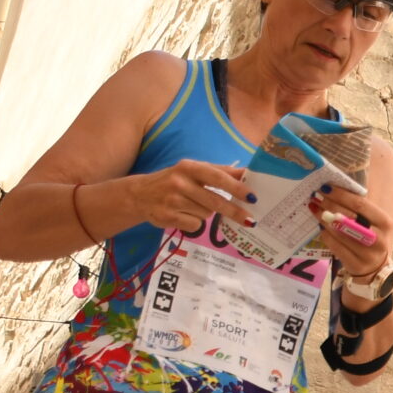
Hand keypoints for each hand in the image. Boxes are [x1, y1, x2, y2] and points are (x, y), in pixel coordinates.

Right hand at [118, 160, 246, 233]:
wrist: (139, 194)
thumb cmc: (175, 181)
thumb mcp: (194, 171)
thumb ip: (219, 172)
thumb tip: (247, 174)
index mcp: (189, 167)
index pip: (217, 177)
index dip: (236, 187)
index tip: (253, 197)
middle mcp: (180, 182)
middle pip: (215, 201)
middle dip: (234, 211)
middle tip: (250, 220)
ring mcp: (172, 200)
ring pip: (206, 214)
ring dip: (206, 213)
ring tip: (193, 205)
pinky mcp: (167, 217)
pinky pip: (194, 224)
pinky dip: (194, 222)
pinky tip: (183, 214)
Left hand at [313, 182, 392, 283]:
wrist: (375, 267)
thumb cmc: (371, 237)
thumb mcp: (373, 222)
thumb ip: (359, 208)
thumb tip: (334, 190)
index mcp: (385, 223)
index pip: (361, 205)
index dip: (341, 195)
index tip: (326, 187)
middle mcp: (379, 239)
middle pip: (349, 218)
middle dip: (329, 205)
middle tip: (316, 196)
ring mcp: (367, 254)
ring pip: (340, 233)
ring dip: (324, 219)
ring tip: (315, 208)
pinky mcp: (355, 264)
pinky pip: (335, 246)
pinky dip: (326, 234)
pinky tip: (320, 226)